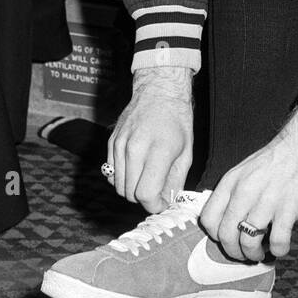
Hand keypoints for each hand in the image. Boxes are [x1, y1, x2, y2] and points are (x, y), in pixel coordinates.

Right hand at [106, 67, 193, 211]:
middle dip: (144, 199)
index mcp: (158, 151)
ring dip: (132, 189)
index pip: (146, 194)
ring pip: (117, 185)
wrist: (159, 91)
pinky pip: (111, 172)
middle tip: (157, 192)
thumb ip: (176, 181)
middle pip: (130, 193)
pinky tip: (136, 168)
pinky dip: (122, 177)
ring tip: (147, 179)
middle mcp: (135, 149)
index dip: (155, 206)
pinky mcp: (111, 142)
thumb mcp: (186, 152)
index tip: (161, 204)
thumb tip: (167, 202)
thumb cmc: (177, 120)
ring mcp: (120, 145)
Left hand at [199, 106, 297, 261]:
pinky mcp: (289, 208)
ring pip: (249, 242)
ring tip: (261, 254)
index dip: (216, 236)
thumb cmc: (277, 159)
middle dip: (234, 252)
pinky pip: (278, 241)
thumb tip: (228, 221)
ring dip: (254, 255)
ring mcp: (267, 201)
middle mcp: (245, 192)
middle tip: (244, 255)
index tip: (227, 240)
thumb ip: (233, 193)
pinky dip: (278, 250)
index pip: (208, 219)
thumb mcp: (245, 171)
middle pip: (226, 235)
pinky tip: (280, 247)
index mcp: (231, 182)